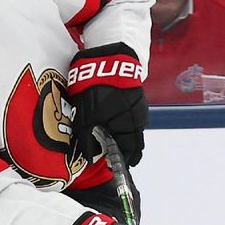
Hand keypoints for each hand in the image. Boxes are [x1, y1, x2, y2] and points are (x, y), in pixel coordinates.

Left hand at [67, 43, 147, 165]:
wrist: (107, 58)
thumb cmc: (94, 90)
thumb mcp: (85, 116)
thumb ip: (87, 138)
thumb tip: (88, 157)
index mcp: (127, 127)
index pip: (131, 151)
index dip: (123, 161)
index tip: (115, 167)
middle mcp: (138, 118)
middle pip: (134, 141)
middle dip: (125, 149)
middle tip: (115, 155)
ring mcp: (139, 106)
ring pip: (134, 127)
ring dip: (125, 135)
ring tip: (113, 138)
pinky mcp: (136, 95)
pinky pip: (133, 115)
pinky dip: (125, 122)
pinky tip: (115, 120)